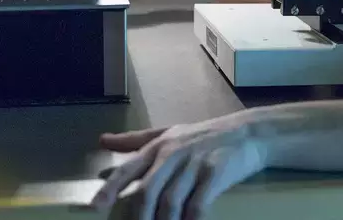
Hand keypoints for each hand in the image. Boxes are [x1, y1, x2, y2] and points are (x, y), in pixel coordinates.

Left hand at [90, 116, 267, 219]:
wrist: (247, 132)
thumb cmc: (203, 135)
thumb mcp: (168, 132)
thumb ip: (135, 140)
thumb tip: (102, 140)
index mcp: (158, 146)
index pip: (129, 169)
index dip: (110, 188)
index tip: (95, 208)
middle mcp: (172, 154)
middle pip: (148, 191)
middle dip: (139, 218)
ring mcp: (194, 164)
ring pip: (171, 202)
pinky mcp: (215, 174)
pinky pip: (198, 205)